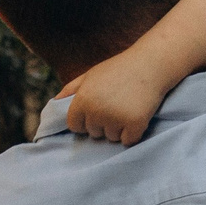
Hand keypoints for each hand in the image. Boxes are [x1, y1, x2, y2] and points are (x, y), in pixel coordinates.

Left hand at [60, 44, 177, 145]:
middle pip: (94, 133)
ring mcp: (116, 119)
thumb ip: (70, 90)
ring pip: (111, 138)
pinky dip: (133, 133)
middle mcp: (97, 111)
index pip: (75, 126)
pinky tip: (137, 116)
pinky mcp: (135, 124)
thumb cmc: (119, 69)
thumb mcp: (90, 75)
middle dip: (103, 124)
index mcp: (83, 100)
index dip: (85, 120)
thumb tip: (54, 104)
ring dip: (119, 128)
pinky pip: (128, 140)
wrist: (151, 64)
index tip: (98, 110)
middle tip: (117, 105)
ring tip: (127, 108)